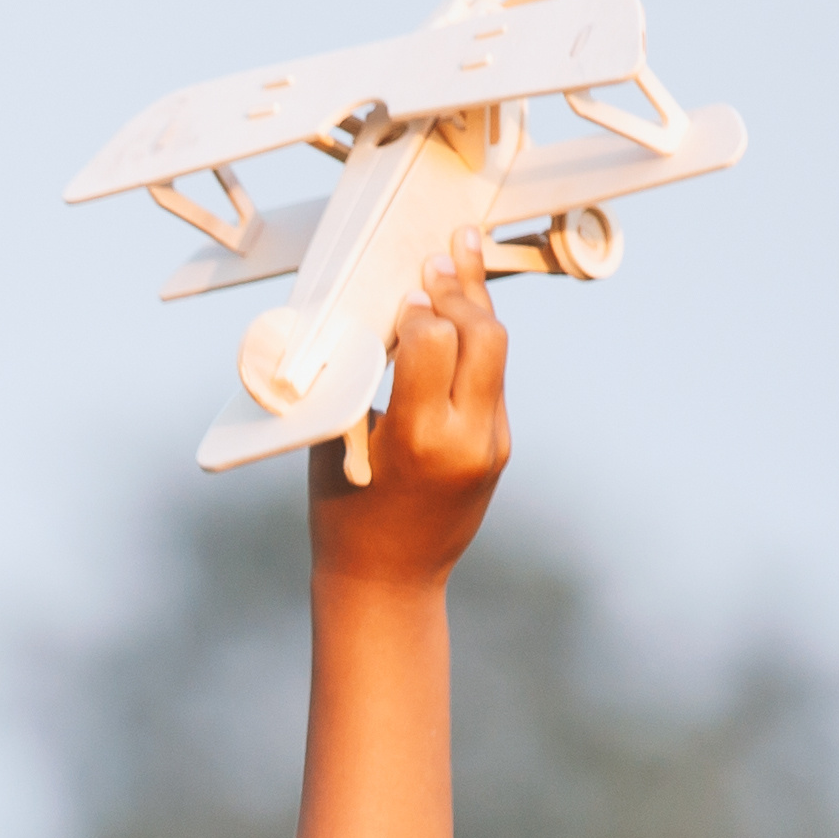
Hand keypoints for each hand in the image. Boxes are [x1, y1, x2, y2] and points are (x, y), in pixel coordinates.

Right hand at [309, 241, 506, 589]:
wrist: (388, 582)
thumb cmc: (344, 512)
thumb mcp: (339, 444)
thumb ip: (360, 382)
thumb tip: (368, 315)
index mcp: (419, 437)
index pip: (435, 340)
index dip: (418, 308)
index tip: (400, 296)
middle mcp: (467, 438)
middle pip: (483, 336)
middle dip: (459, 290)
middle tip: (436, 257)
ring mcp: (491, 443)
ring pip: (496, 350)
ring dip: (475, 304)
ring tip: (462, 254)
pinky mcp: (499, 446)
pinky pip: (492, 377)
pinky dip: (474, 340)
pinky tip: (460, 309)